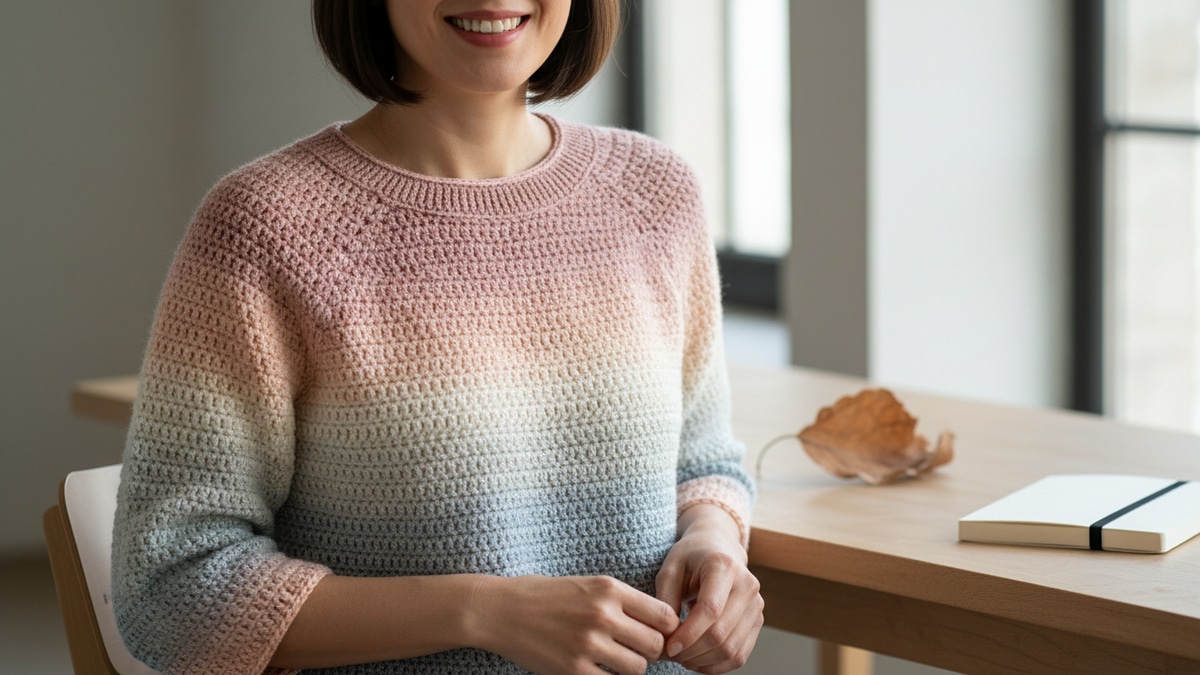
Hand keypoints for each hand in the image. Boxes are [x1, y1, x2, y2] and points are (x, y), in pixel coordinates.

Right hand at [470, 574, 680, 674]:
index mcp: (609, 589)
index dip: (667, 628)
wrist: (500, 610)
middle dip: (651, 651)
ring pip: (638, 668)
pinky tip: (597, 669)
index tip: (658, 633)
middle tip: (635, 649)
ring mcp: (588, 644)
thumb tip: (660, 624)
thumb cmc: (546, 596)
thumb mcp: (588, 585)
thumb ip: (622, 601)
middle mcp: (603, 615)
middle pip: (655, 644)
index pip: (664, 615)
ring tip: (615, 660)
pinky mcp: (573, 670)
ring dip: (631, 668)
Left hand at [656, 505, 763, 673]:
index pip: (710, 609)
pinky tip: (697, 660)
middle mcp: (747, 584)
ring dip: (703, 661)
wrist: (718, 547)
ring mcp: (756, 604)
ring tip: (682, 657)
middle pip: (721, 633)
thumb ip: (665, 601)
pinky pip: (739, 655)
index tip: (669, 647)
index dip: (689, 634)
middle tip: (671, 654)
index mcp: (724, 566)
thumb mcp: (670, 569)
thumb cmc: (690, 557)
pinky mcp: (757, 621)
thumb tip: (665, 636)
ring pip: (731, 649)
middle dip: (692, 651)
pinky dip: (717, 665)